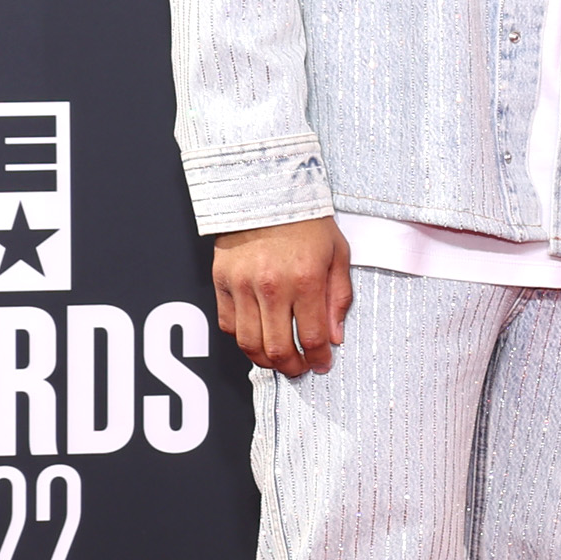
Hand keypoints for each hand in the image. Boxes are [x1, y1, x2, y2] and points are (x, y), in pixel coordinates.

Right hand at [214, 217, 350, 375]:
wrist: (266, 191)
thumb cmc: (307, 221)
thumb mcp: (338, 255)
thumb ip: (338, 298)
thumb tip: (334, 337)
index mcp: (305, 280)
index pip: (311, 337)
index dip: (318, 358)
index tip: (322, 364)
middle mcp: (272, 286)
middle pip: (277, 348)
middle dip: (291, 367)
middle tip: (299, 368)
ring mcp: (242, 285)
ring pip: (248, 343)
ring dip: (265, 360)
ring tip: (278, 360)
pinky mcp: (221, 281)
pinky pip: (228, 324)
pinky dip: (242, 339)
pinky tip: (257, 338)